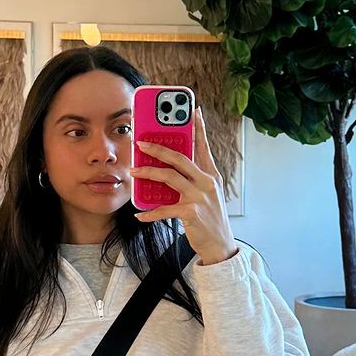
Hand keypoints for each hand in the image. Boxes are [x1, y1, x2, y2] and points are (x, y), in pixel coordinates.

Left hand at [130, 107, 237, 265]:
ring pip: (169, 177)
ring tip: (134, 171)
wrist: (220, 245)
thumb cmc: (210, 218)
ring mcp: (200, 196)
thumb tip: (168, 167)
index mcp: (211, 175)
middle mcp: (207, 182)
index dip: (199, 127)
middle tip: (141, 142)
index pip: (203, 146)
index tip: (193, 111)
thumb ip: (192, 178)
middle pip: (180, 158)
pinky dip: (150, 212)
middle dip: (159, 148)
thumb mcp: (207, 193)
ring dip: (148, 173)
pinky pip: (165, 209)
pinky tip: (140, 214)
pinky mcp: (191, 212)